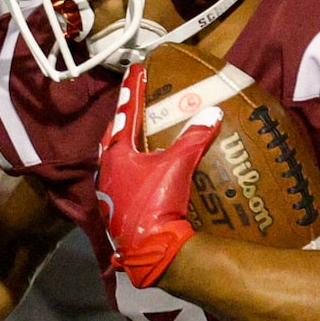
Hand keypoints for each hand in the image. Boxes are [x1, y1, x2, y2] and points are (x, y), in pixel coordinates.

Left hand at [95, 62, 212, 287]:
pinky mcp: (114, 212)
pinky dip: (126, 170)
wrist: (151, 249)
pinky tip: (137, 175)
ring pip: (110, 160)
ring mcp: (107, 193)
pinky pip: (117, 181)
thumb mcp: (178, 166)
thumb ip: (195, 138)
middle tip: (128, 105)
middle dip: (120, 119)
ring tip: (130, 138)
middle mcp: (106, 171)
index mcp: (117, 154)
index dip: (132, 90)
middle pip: (111, 136)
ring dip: (120, 146)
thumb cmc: (159, 203)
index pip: (125, 113)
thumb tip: (213, 113)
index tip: (136, 70)